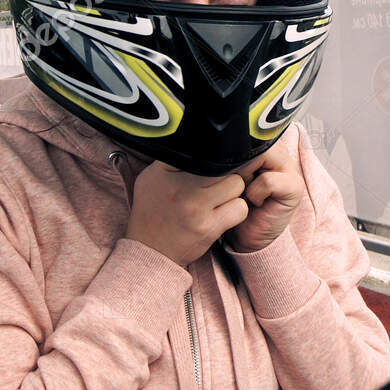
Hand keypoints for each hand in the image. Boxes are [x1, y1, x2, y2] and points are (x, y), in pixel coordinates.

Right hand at [124, 162, 247, 267]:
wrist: (149, 250)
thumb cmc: (151, 211)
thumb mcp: (151, 177)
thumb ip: (172, 158)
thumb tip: (193, 139)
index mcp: (166, 171)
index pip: (202, 150)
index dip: (214, 153)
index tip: (214, 160)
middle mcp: (181, 188)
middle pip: (225, 165)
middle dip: (227, 171)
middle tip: (222, 179)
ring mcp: (196, 209)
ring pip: (237, 184)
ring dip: (234, 190)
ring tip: (222, 196)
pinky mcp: (209, 228)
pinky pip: (240, 209)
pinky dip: (236, 210)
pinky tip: (224, 212)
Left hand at [224, 142, 302, 253]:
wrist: (243, 236)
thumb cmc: (232, 204)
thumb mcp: (224, 174)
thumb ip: (227, 154)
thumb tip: (218, 141)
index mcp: (261, 146)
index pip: (243, 132)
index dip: (229, 150)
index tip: (225, 169)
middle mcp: (278, 152)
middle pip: (251, 143)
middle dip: (236, 164)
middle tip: (237, 183)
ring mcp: (289, 168)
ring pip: (259, 158)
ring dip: (244, 177)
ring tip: (246, 191)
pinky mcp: (294, 186)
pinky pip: (267, 181)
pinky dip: (255, 193)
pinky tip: (255, 201)